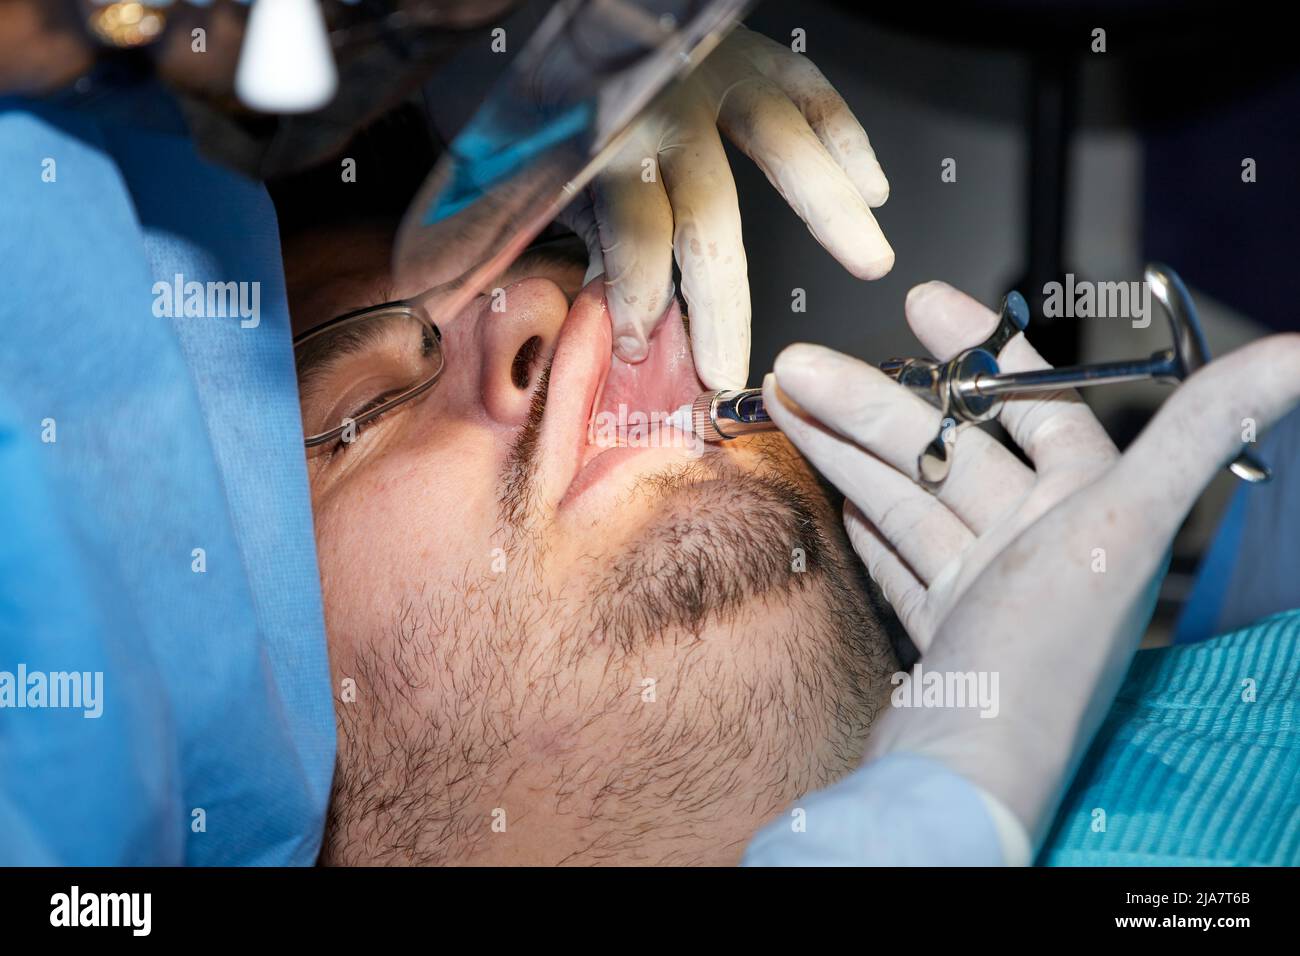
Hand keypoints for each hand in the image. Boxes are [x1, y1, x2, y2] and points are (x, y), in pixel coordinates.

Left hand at [561, 24, 892, 389]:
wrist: (581, 17)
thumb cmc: (560, 96)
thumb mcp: (548, 164)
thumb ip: (584, 233)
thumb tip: (613, 314)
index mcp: (606, 136)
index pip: (630, 224)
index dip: (635, 289)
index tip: (638, 347)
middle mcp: (666, 105)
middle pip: (706, 210)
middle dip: (720, 300)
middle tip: (728, 365)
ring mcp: (716, 76)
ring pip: (778, 142)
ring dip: (827, 206)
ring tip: (870, 261)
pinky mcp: (753, 53)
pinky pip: (808, 90)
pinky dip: (844, 136)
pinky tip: (873, 188)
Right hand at [763, 280, 1299, 845]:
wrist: (963, 779)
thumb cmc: (1043, 661)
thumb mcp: (1125, 528)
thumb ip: (1201, 431)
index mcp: (1089, 516)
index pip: (1037, 411)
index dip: (982, 351)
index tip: (923, 305)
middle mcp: (1041, 549)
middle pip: (947, 452)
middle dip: (872, 403)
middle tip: (801, 366)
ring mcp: (986, 593)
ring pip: (908, 499)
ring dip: (847, 452)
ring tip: (786, 407)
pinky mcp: (942, 634)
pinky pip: (898, 560)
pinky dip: (864, 521)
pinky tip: (833, 492)